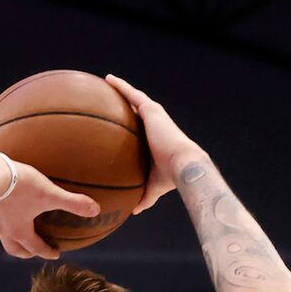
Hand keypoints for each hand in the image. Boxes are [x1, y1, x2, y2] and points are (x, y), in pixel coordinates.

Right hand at [0, 155, 101, 260]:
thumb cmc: (20, 186)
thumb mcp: (50, 194)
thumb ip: (73, 203)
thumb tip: (96, 210)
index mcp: (20, 231)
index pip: (35, 247)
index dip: (47, 251)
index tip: (55, 253)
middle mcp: (3, 231)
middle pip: (14, 249)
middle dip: (25, 252)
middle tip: (32, 251)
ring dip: (5, 239)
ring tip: (9, 234)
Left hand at [102, 75, 194, 212]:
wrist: (183, 165)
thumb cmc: (170, 178)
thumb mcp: (153, 188)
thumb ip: (144, 197)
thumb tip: (134, 211)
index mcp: (155, 138)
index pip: (140, 128)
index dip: (131, 123)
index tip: (119, 122)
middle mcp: (155, 123)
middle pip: (137, 109)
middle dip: (125, 103)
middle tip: (110, 100)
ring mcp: (154, 114)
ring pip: (134, 97)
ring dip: (122, 89)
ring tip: (107, 82)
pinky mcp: (151, 109)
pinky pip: (132, 94)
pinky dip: (121, 87)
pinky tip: (108, 80)